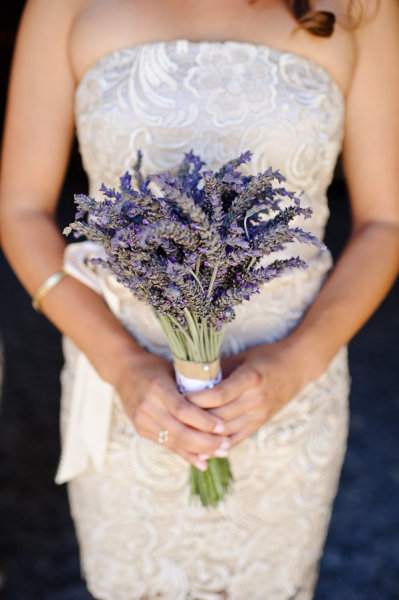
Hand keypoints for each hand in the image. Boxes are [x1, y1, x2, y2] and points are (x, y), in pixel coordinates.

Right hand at [114, 348, 229, 469]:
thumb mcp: (174, 369)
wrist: (124, 371)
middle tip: (227, 444)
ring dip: (199, 450)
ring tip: (221, 452)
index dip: (204, 421)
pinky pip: (167, 445)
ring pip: (174, 442)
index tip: (222, 427)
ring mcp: (142, 421)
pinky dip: (186, 453)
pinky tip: (203, 461)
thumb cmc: (156, 367)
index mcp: (157, 387)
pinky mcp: (142, 430)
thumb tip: (221, 403)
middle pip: (180, 431)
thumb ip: (192, 387)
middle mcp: (147, 407)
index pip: (183, 410)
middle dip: (206, 442)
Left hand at [186, 340, 311, 447]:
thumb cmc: (265, 357)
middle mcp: (256, 400)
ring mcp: (260, 414)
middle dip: (195, 419)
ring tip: (182, 432)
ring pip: (226, 432)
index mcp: (250, 379)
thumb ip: (219, 371)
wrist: (297, 367)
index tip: (178, 397)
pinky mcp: (261, 423)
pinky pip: (237, 439)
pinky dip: (219, 444)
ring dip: (204, 434)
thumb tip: (189, 379)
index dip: (196, 399)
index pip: (218, 395)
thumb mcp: (242, 359)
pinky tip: (202, 445)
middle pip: (219, 416)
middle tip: (174, 416)